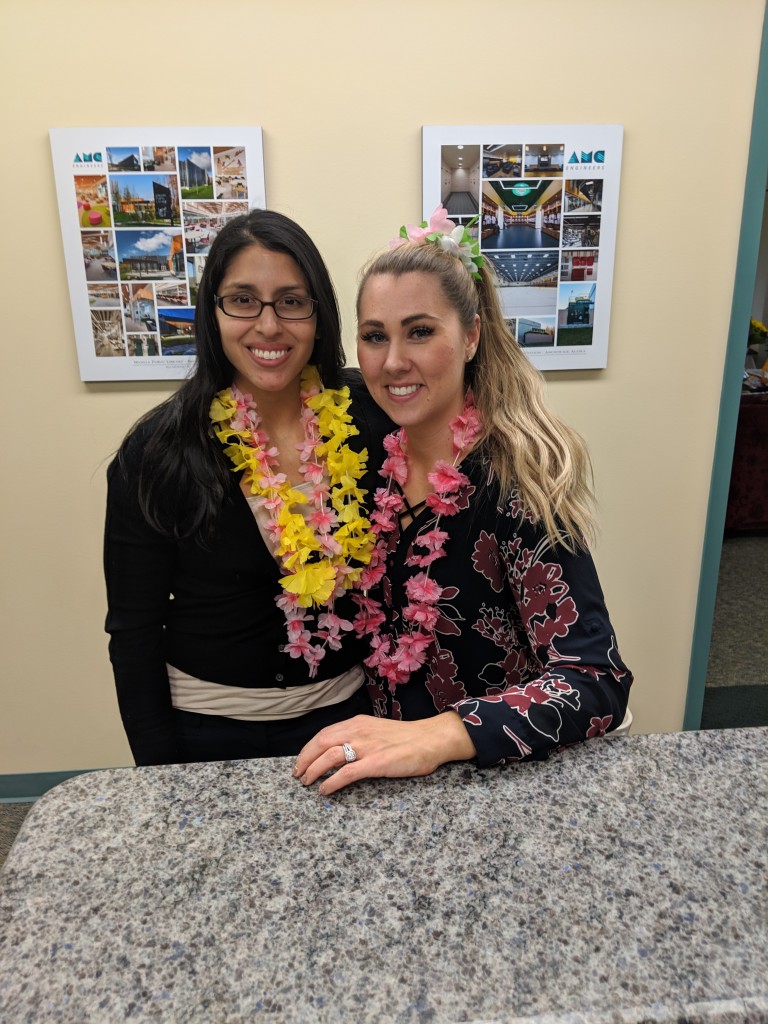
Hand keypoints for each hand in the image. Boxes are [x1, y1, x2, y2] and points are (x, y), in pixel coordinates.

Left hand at [293, 711, 476, 794]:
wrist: (431, 739)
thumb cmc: (408, 738)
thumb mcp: (377, 729)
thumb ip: (360, 736)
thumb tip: (342, 750)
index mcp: (358, 723)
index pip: (324, 733)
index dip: (309, 747)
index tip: (301, 759)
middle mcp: (358, 731)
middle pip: (321, 743)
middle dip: (305, 759)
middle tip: (298, 774)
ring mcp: (367, 747)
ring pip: (329, 757)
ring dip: (313, 771)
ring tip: (308, 782)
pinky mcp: (376, 763)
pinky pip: (346, 773)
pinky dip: (331, 782)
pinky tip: (325, 790)